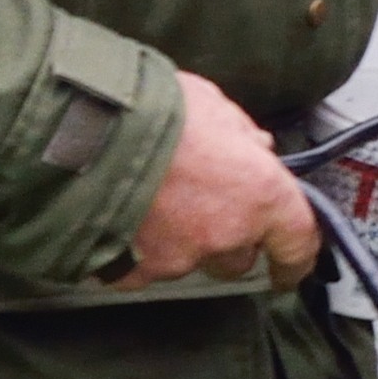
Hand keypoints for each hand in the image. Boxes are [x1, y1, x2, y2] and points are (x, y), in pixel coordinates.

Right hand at [128, 70, 317, 288]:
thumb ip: (240, 135)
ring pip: (190, 261)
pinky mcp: (133, 272)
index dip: (296, 257)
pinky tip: (122, 216)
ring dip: (178, 238)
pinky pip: (144, 268)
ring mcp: (178, 258)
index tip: (292, 267)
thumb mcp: (211, 105)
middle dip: (226, 237)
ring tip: (149, 198)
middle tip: (198, 201)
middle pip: (238, 257)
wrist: (80, 132)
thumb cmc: (149, 110)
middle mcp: (225, 234)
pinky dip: (136, 249)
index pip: (297, 241)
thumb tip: (252, 147)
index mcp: (259, 192)